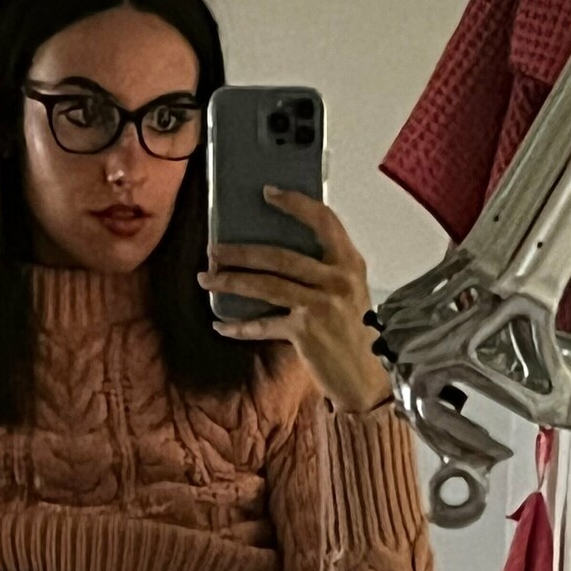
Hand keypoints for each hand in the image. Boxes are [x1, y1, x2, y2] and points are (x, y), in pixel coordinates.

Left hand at [197, 188, 391, 412]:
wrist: (364, 377)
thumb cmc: (353, 333)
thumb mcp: (349, 292)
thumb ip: (325, 270)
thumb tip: (278, 253)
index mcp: (349, 263)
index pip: (324, 221)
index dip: (295, 203)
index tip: (268, 193)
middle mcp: (337, 280)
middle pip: (281, 256)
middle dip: (241, 253)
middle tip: (213, 250)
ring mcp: (321, 305)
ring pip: (266, 285)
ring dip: (231, 281)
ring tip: (206, 278)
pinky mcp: (305, 331)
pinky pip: (263, 324)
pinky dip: (239, 326)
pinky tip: (221, 324)